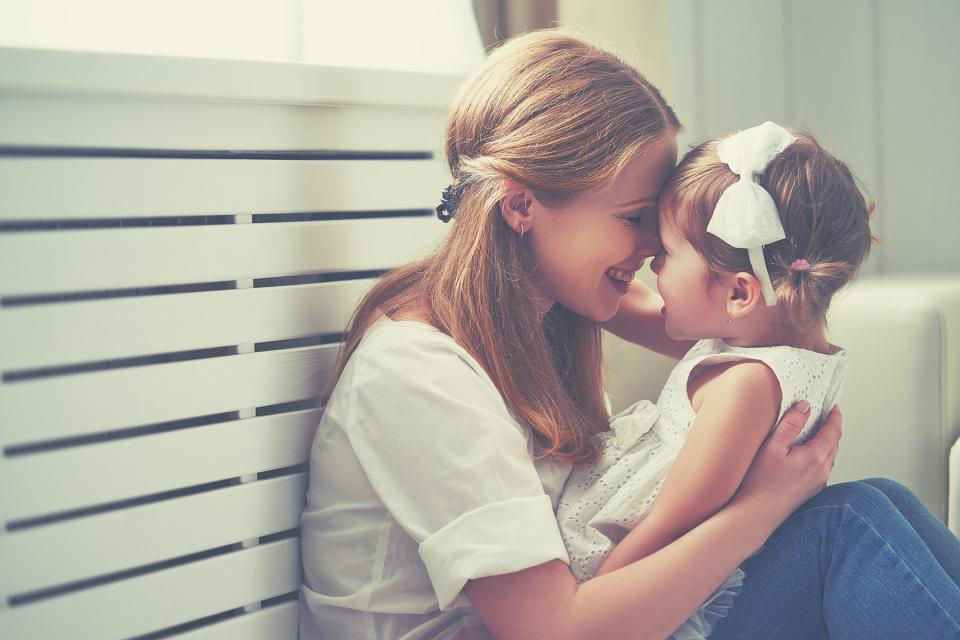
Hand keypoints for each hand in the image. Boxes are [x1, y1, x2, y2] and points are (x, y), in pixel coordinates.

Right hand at [735, 402, 841, 521]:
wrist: (756, 514)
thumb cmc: (760, 481)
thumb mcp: (772, 446)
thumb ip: (790, 424)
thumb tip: (805, 406)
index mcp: (815, 457)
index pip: (833, 431)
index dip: (835, 416)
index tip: (833, 405)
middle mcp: (822, 470)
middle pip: (834, 443)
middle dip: (831, 427)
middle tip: (823, 413)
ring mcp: (818, 482)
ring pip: (829, 455)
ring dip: (826, 441)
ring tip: (814, 430)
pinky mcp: (811, 490)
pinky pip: (821, 466)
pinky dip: (819, 454)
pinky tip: (805, 452)